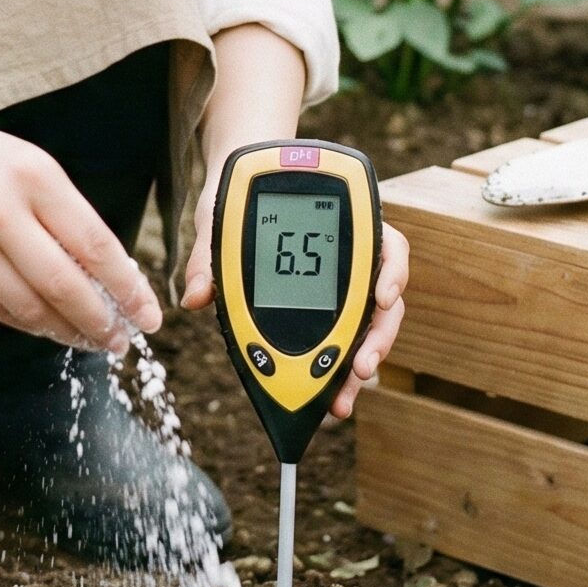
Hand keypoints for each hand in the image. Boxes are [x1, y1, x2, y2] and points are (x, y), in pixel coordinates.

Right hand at [0, 108, 163, 351]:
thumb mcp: (28, 165)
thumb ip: (66, 214)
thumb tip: (113, 276)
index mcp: (31, 175)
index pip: (92, 243)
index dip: (125, 287)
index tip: (148, 314)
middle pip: (62, 284)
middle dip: (101, 321)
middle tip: (122, 341)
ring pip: (28, 306)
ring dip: (67, 331)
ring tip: (92, 341)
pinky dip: (30, 325)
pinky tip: (51, 329)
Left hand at [179, 158, 410, 418]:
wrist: (235, 187)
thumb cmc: (239, 193)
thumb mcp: (220, 216)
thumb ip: (209, 255)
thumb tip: (195, 297)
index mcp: (345, 220)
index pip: (386, 244)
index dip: (392, 272)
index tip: (381, 298)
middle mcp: (354, 255)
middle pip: (384, 299)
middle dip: (376, 338)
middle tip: (359, 369)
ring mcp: (346, 284)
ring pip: (369, 328)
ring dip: (359, 362)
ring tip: (340, 399)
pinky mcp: (330, 309)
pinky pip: (343, 339)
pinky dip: (336, 368)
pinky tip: (326, 394)